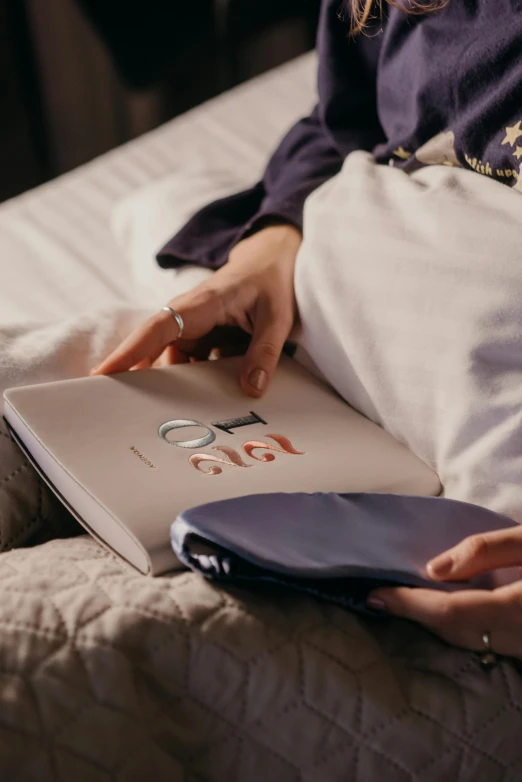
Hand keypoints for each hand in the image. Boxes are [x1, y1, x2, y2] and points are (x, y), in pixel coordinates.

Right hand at [91, 224, 301, 396]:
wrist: (269, 261)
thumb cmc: (270, 281)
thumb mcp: (277, 317)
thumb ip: (265, 352)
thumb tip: (251, 388)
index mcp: (201, 304)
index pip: (156, 329)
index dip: (129, 352)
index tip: (103, 374)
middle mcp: (187, 316)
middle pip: (153, 350)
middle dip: (134, 379)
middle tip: (116, 412)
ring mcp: (192, 328)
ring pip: (170, 362)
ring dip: (167, 387)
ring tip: (158, 418)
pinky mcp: (200, 338)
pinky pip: (188, 364)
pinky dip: (190, 383)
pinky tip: (196, 405)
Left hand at [368, 525, 521, 659]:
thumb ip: (487, 551)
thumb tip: (434, 568)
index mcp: (518, 609)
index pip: (451, 612)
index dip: (410, 604)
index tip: (376, 595)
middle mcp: (521, 639)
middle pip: (455, 632)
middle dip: (416, 615)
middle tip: (384, 597)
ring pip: (470, 641)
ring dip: (436, 622)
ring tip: (407, 599)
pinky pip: (488, 642)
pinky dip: (461, 626)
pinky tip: (446, 607)